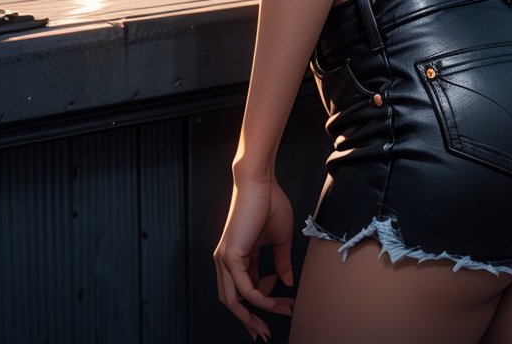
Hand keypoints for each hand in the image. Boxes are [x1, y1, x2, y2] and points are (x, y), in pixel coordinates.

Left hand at [213, 172, 295, 341]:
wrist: (261, 182)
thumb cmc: (269, 202)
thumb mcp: (279, 240)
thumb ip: (281, 263)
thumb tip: (286, 283)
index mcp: (236, 256)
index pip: (243, 290)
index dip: (263, 303)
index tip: (285, 306)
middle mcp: (225, 261)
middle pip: (232, 302)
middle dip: (250, 321)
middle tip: (266, 333)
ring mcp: (225, 259)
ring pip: (233, 300)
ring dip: (253, 315)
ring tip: (276, 318)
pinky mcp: (230, 255)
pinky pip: (243, 288)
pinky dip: (259, 298)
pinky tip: (275, 299)